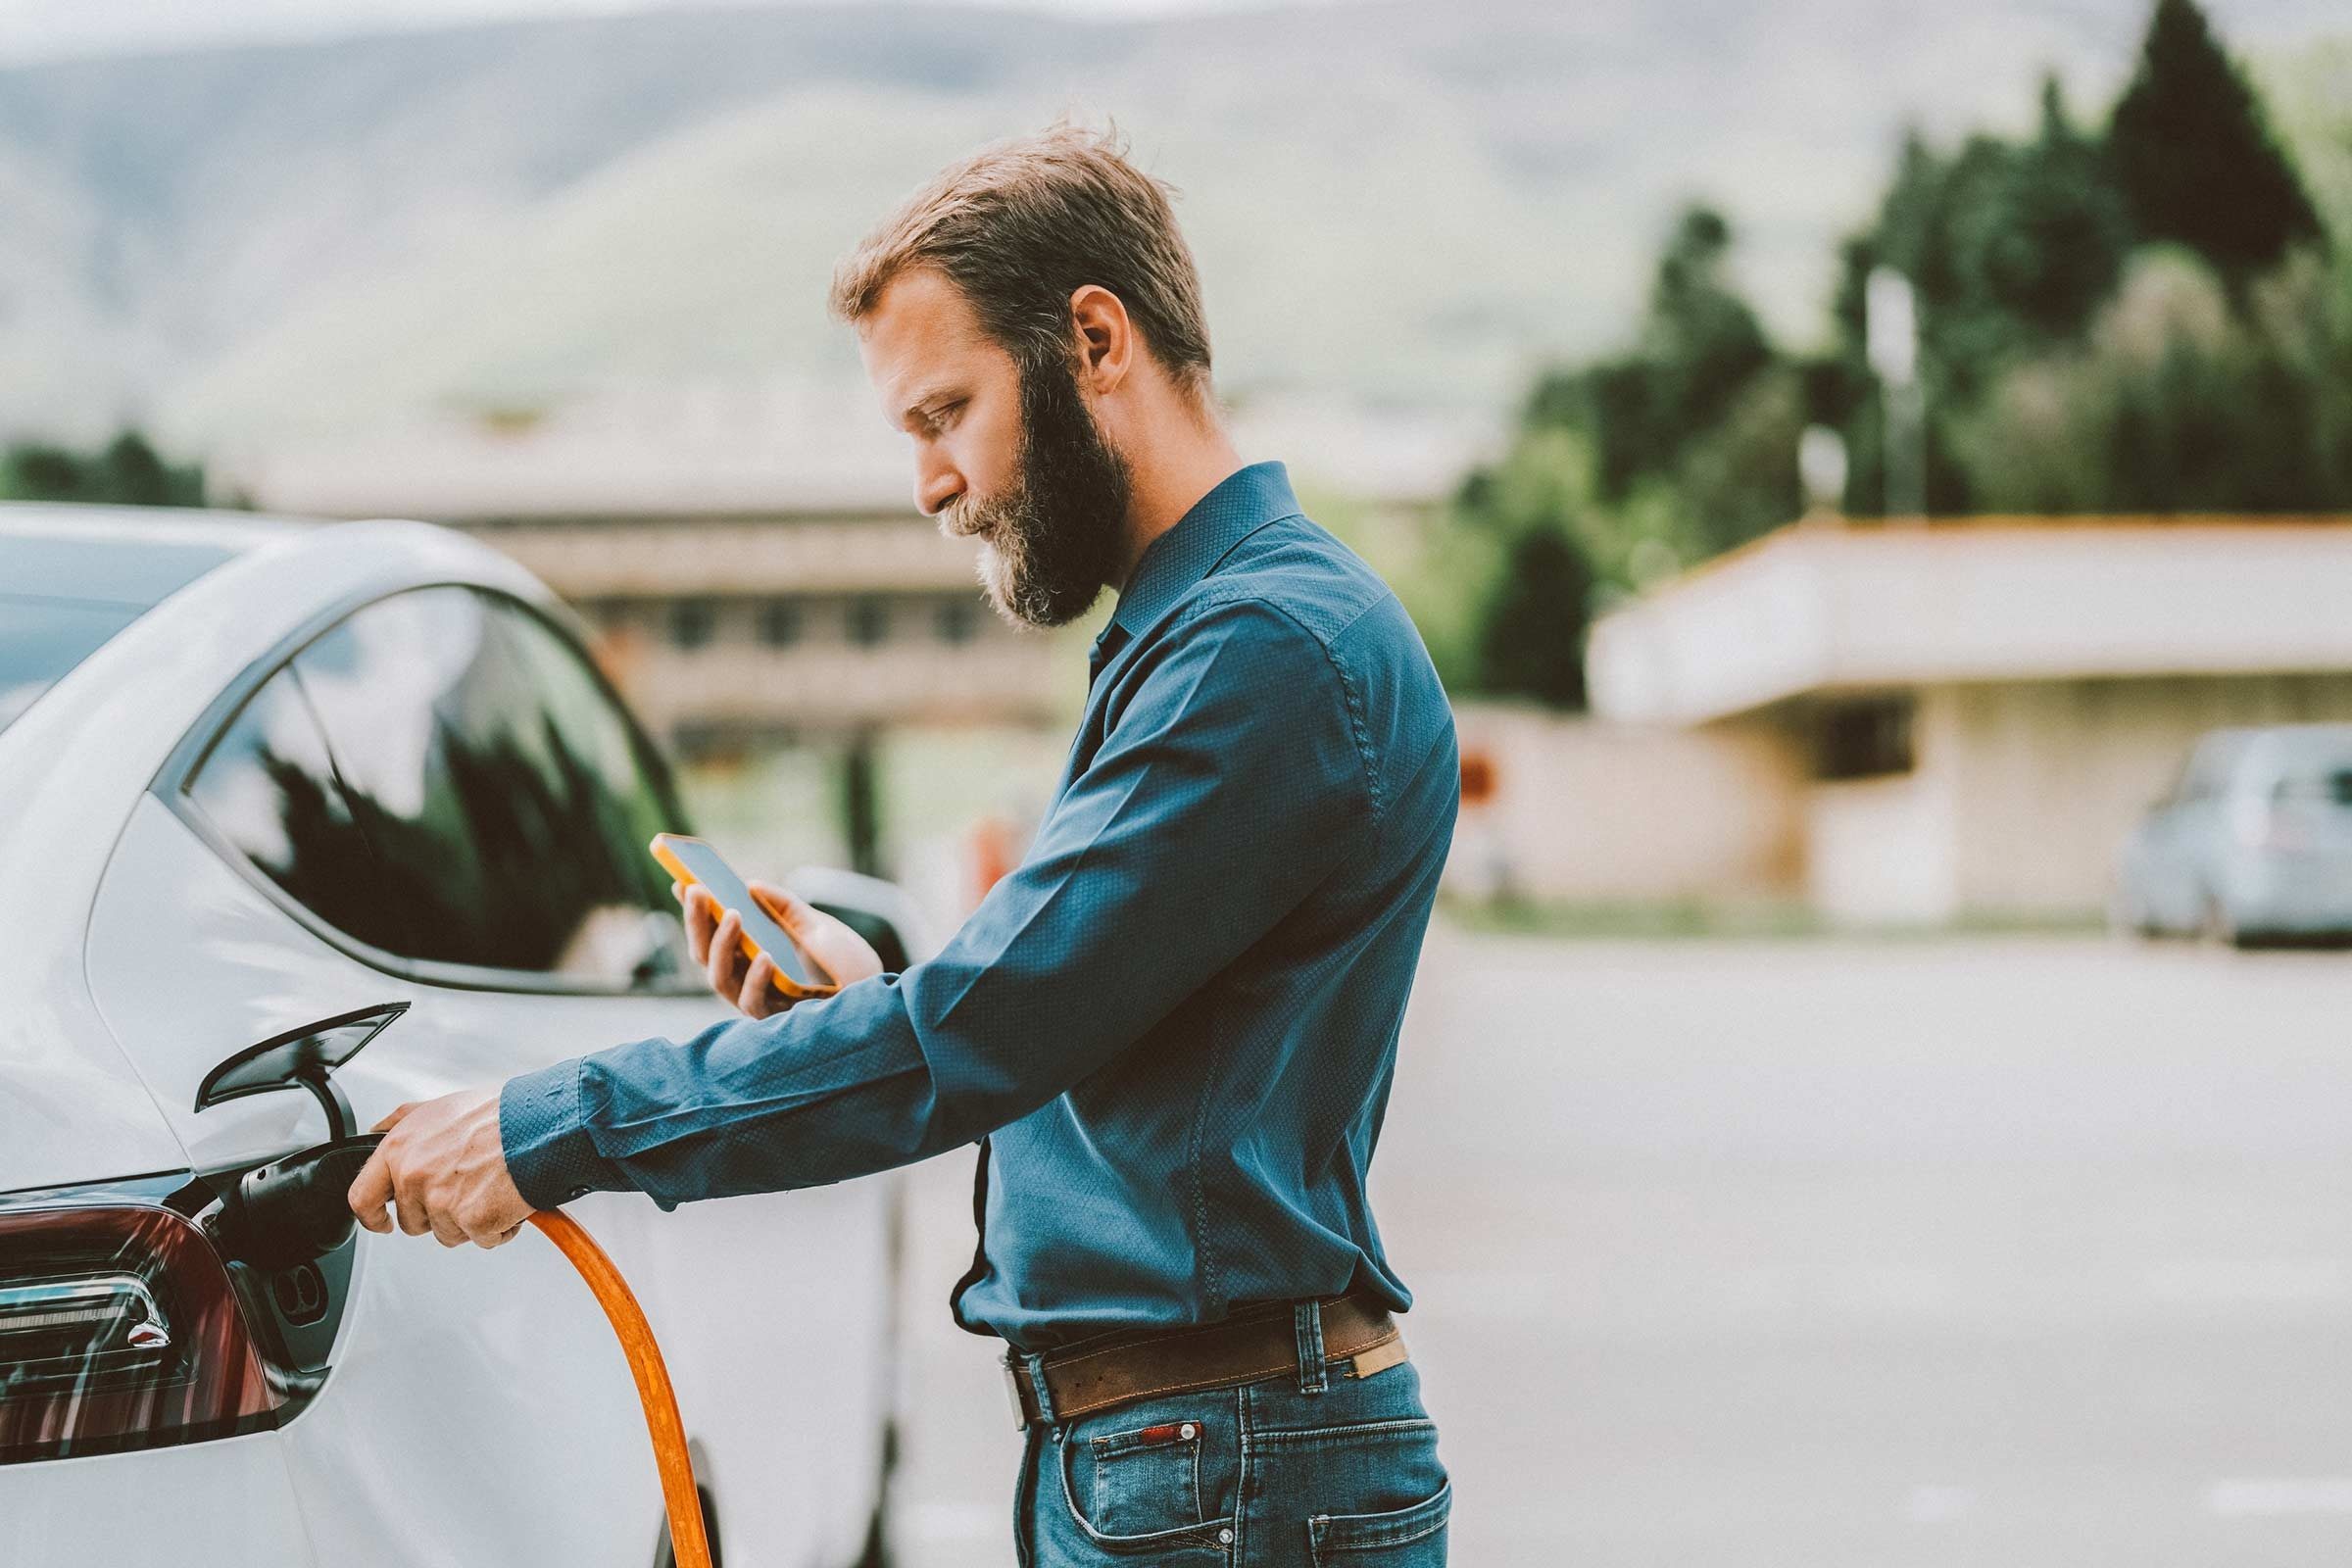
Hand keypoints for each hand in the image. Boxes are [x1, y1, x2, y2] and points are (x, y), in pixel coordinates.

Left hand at [347, 1086, 532, 1247]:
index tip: (382, 1222)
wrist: (539, 1125)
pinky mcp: (471, 1221)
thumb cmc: (498, 1114)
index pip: (362, 1197)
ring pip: (448, 1234)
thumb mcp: (439, 1106)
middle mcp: (414, 1176)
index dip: (372, 1217)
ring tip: (492, 1188)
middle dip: (439, 1213)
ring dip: (470, 1221)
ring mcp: (441, 1201)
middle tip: (467, 1189)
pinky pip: (481, 1240)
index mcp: (400, 1148)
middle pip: (413, 1221)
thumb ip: (402, 1123)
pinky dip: (498, 1228)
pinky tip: (508, 1201)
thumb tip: (378, 1132)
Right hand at [674, 879, 883, 1019]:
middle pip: (706, 955)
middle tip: (696, 889)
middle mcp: (748, 979)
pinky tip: (763, 957)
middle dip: (697, 921)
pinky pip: (754, 1002)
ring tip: (732, 914)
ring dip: (721, 945)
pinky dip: (755, 979)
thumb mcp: (816, 925)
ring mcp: (760, 1000)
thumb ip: (784, 906)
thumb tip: (750, 884)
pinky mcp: (778, 1019)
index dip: (694, 911)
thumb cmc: (847, 963)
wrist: (882, 996)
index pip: (712, 934)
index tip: (681, 881)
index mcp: (752, 954)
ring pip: (719, 979)